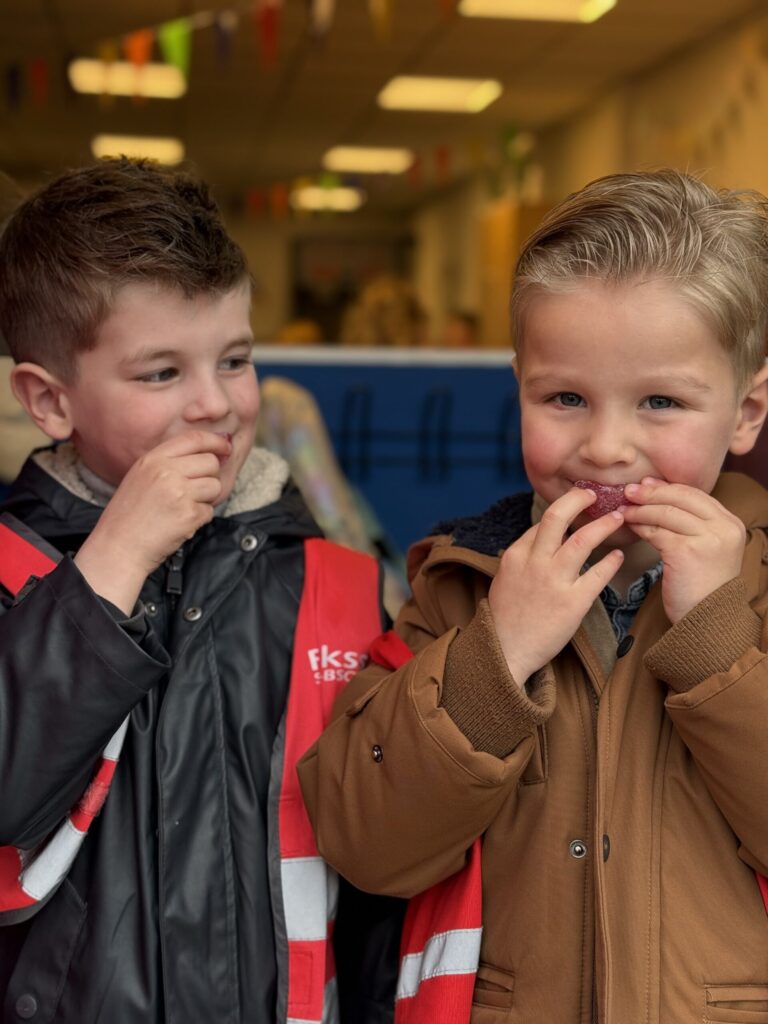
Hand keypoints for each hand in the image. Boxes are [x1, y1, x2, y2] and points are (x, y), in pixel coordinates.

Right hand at [74, 431, 230, 612]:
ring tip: (183, 508)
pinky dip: (200, 518)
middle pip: (210, 462)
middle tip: (194, 491)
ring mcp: (179, 492)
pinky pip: (209, 510)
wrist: (118, 547)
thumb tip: (208, 453)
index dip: (215, 441)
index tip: (225, 448)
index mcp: (153, 459)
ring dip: (206, 499)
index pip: (194, 439)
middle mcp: (166, 472)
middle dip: (210, 476)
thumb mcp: (140, 477)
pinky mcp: (189, 515)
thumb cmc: (129, 515)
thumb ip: (169, 463)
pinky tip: (180, 523)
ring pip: (215, 486)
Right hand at [488, 488, 624, 685]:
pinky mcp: (572, 603)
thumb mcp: (505, 579)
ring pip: (583, 540)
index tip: (577, 506)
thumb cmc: (505, 618)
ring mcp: (554, 581)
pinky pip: (597, 574)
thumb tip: (542, 539)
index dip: (562, 511)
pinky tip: (618, 556)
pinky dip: (611, 561)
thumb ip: (523, 557)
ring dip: (603, 524)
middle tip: (594, 495)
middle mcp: (534, 562)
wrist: (506, 651)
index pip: (542, 523)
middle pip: (558, 516)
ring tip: (617, 518)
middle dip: (578, 499)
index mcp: (516, 555)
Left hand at [621, 477, 745, 622]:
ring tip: (623, 510)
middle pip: (681, 498)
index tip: (645, 483)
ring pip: (666, 513)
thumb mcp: (705, 549)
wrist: (708, 621)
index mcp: (731, 523)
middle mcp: (724, 528)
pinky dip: (639, 527)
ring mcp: (708, 538)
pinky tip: (628, 527)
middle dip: (651, 492)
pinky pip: (656, 532)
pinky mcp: (687, 551)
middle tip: (628, 491)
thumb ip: (691, 524)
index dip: (667, 487)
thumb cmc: (701, 587)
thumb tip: (656, 493)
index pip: (695, 494)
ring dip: (640, 509)